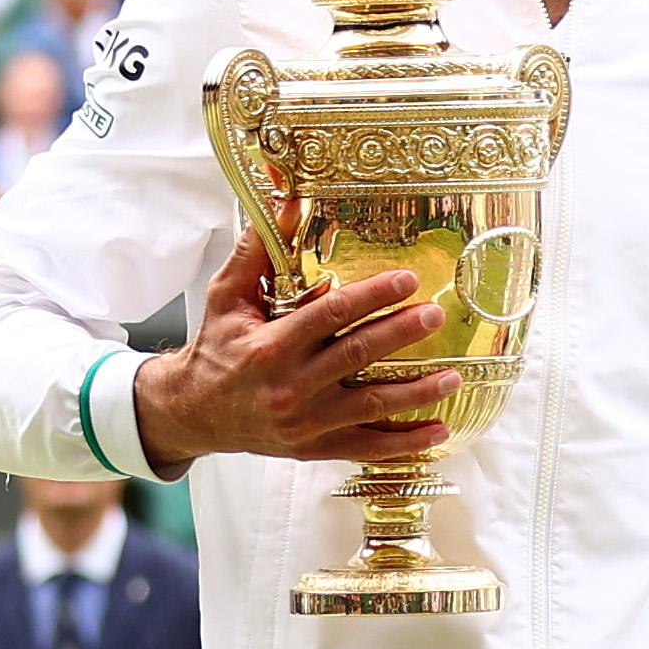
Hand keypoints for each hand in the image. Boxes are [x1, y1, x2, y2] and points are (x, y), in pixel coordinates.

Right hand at [130, 223, 451, 470]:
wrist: (193, 411)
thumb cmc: (215, 346)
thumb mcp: (226, 295)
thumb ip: (257, 250)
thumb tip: (288, 200)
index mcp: (270, 346)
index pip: (330, 315)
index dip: (371, 296)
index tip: (406, 281)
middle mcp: (289, 387)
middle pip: (356, 356)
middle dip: (400, 334)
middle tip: (436, 315)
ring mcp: (304, 422)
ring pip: (370, 406)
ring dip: (416, 392)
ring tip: (454, 374)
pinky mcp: (313, 447)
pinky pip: (365, 448)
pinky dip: (403, 444)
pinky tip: (438, 430)